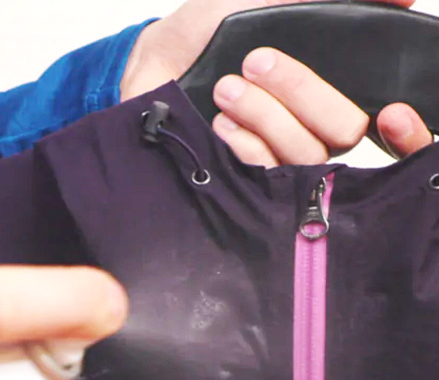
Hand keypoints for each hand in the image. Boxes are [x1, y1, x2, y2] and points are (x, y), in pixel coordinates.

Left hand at [121, 0, 431, 165]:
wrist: (156, 57)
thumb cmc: (213, 28)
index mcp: (320, 95)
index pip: (364, 115)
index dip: (391, 122)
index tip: (386, 105)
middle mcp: (301, 132)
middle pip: (338, 134)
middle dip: (303, 93)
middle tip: (256, 62)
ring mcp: (270, 161)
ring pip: (299, 155)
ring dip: (264, 116)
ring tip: (228, 86)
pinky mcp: (235, 183)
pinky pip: (259, 177)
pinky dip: (242, 146)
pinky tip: (219, 123)